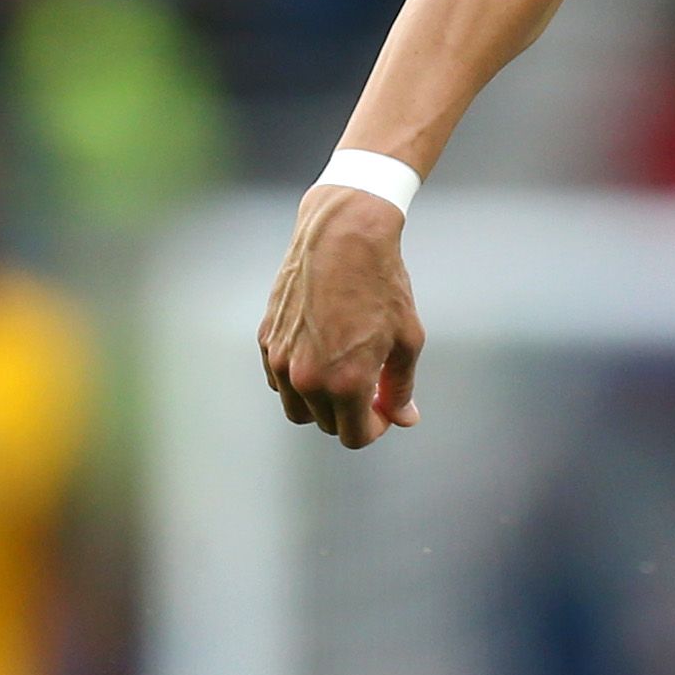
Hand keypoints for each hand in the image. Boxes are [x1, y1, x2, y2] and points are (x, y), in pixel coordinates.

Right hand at [259, 182, 424, 446]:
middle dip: (350, 414)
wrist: (343, 237)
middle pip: (326, 424)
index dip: (374, 428)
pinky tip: (321, 354)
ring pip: (297, 407)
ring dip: (321, 401)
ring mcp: (281, 360)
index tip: (384, 409)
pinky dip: (298, 380)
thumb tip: (404, 419)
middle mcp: (307, 378)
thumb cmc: (382, 286)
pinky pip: (278, 380)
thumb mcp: (407, 341)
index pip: (353, 436)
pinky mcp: (266, 340)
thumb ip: (401, 387)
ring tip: (344, 372)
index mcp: (345, 383)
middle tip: (370, 386)